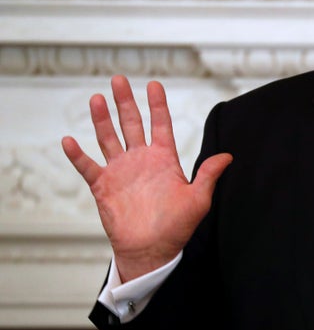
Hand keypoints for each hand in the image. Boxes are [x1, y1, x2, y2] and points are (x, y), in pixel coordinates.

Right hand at [61, 75, 231, 281]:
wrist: (152, 250)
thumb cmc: (177, 227)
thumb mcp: (198, 200)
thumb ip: (208, 175)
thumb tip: (228, 156)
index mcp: (164, 159)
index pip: (160, 125)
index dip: (157, 105)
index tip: (153, 84)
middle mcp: (141, 160)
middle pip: (131, 124)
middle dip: (125, 102)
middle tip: (119, 79)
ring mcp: (121, 171)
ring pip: (108, 138)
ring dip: (102, 119)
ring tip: (96, 98)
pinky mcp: (103, 186)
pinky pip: (88, 167)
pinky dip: (78, 155)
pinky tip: (69, 140)